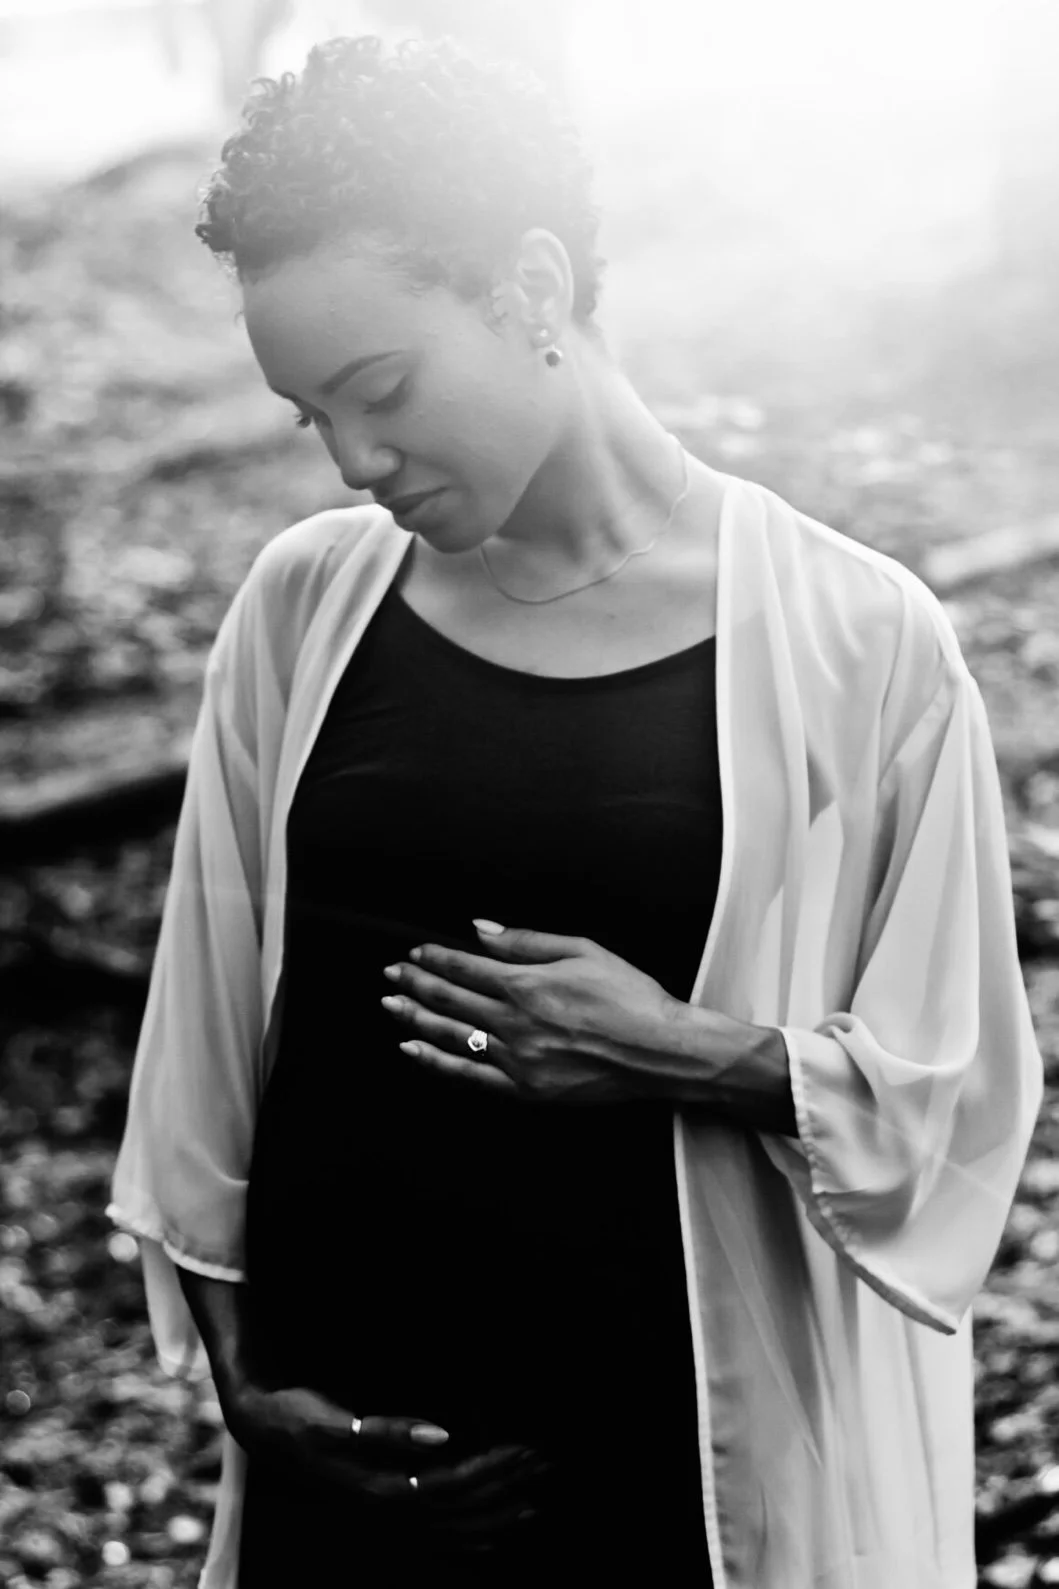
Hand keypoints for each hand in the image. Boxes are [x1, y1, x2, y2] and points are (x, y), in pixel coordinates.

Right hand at [224, 1383, 550, 1550]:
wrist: (263, 1431)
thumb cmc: (302, 1418)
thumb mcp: (337, 1420)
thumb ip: (389, 1431)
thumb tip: (441, 1435)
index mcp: (379, 1489)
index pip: (451, 1486)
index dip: (490, 1471)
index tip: (524, 1449)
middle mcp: (385, 1512)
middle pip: (458, 1510)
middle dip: (504, 1490)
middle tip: (543, 1465)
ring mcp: (383, 1518)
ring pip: (450, 1529)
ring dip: (493, 1516)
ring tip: (533, 1502)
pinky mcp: (381, 1513)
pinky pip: (433, 1538)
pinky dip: (467, 1539)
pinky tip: (491, 1537)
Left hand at [381, 923, 679, 1102]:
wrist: (662, 1051)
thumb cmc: (631, 996)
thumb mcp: (583, 949)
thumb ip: (525, 940)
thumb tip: (479, 929)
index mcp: (528, 984)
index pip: (465, 966)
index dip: (434, 957)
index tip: (415, 952)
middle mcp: (515, 1022)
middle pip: (449, 998)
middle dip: (414, 983)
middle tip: (390, 974)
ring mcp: (518, 1059)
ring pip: (450, 1035)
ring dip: (415, 1017)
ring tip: (391, 1005)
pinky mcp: (526, 1089)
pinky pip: (469, 1075)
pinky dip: (436, 1062)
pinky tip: (414, 1049)